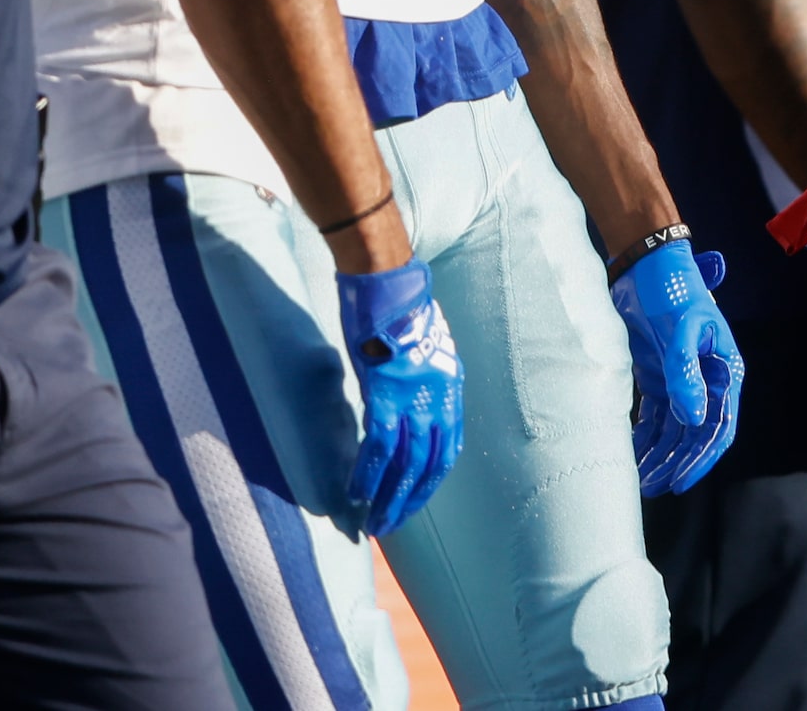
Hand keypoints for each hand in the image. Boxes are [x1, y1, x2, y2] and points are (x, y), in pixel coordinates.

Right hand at [334, 260, 463, 536]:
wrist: (387, 283)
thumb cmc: (400, 312)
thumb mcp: (424, 349)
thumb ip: (422, 382)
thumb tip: (408, 407)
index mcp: (451, 387)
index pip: (448, 448)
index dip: (431, 480)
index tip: (414, 501)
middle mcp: (440, 396)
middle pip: (429, 463)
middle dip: (410, 499)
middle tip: (391, 524)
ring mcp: (414, 397)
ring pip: (406, 462)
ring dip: (388, 497)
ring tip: (374, 522)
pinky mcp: (385, 394)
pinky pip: (379, 446)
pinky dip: (367, 474)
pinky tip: (355, 495)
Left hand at [609, 241, 744, 493]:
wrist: (644, 262)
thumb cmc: (671, 288)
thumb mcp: (679, 329)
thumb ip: (684, 373)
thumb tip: (692, 420)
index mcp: (724, 368)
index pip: (720, 424)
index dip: (702, 457)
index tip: (680, 482)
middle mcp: (707, 378)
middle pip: (695, 433)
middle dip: (675, 462)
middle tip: (652, 489)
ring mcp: (682, 378)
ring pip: (673, 430)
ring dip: (658, 455)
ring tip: (638, 481)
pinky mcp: (658, 375)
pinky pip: (654, 416)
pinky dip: (643, 437)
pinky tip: (630, 455)